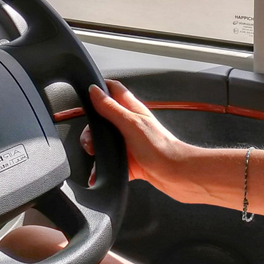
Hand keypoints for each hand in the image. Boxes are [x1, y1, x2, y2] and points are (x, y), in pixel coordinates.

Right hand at [83, 80, 200, 198]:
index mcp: (132, 109)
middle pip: (103, 119)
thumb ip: (111, 108)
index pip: (113, 89)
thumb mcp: (131, 124)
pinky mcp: (131, 161)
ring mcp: (130, 143)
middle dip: (92, 128)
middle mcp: (130, 124)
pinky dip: (103, 169)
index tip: (85, 94)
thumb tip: (94, 91)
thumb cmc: (161, 148)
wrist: (177, 175)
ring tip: (94, 155)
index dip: (99, 88)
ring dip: (96, 149)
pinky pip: (111, 163)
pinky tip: (98, 175)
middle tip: (91, 138)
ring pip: (105, 142)